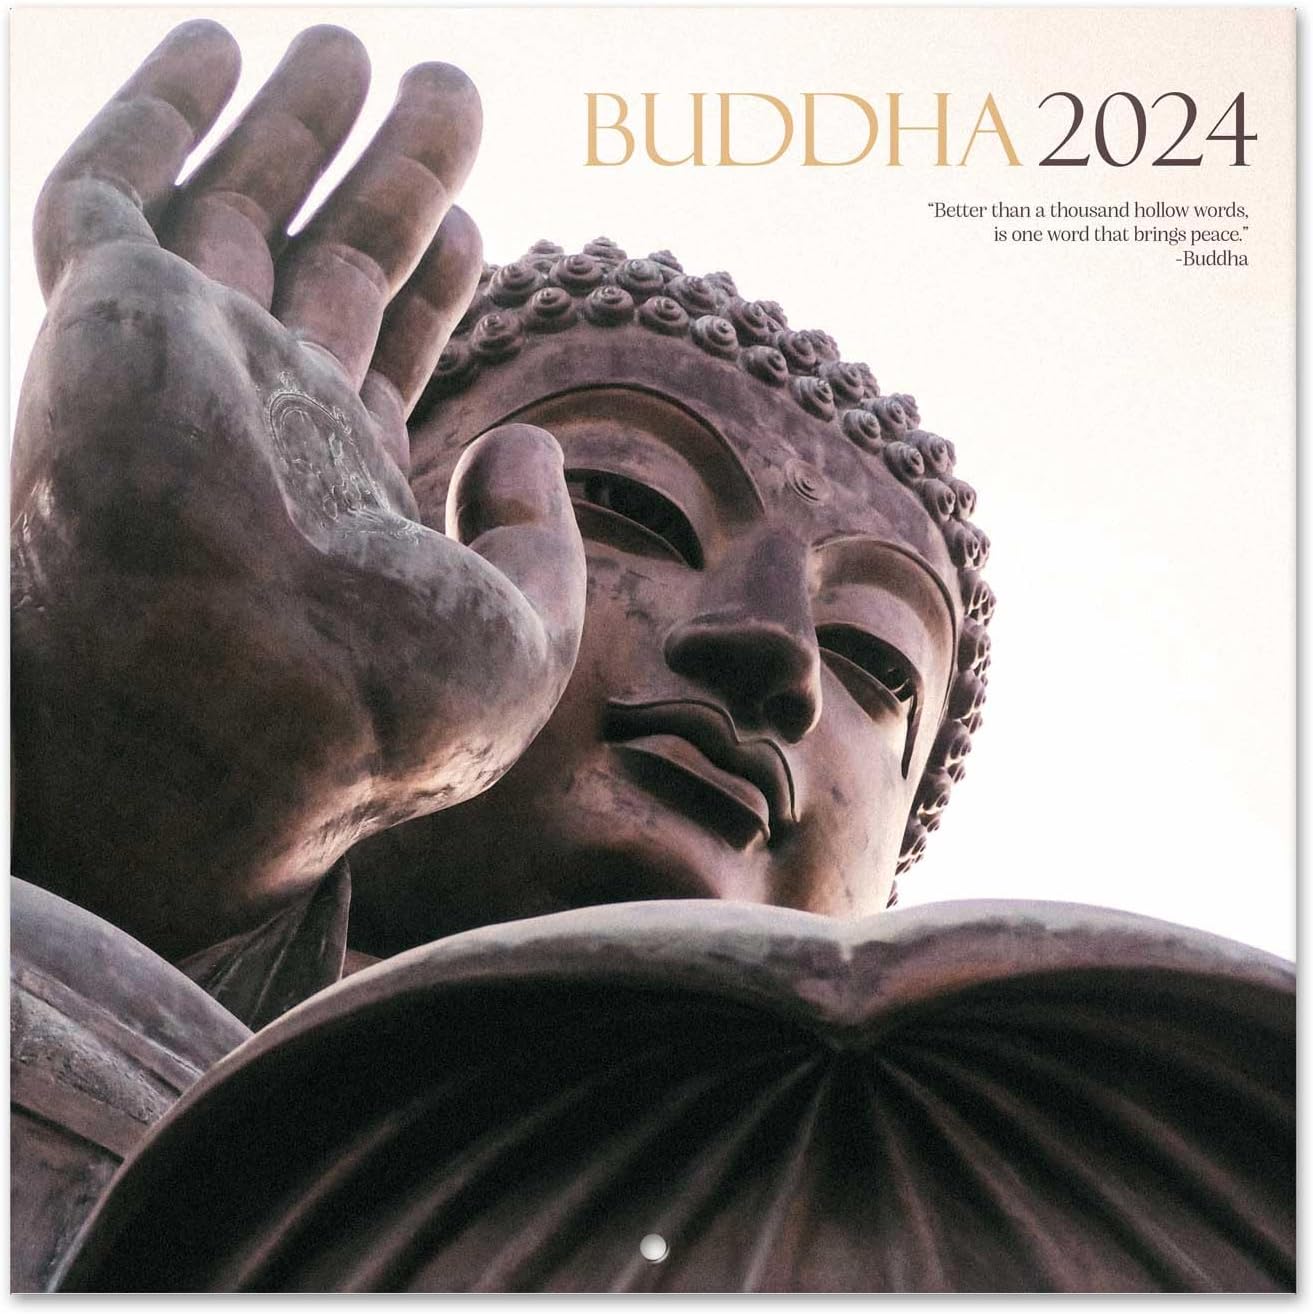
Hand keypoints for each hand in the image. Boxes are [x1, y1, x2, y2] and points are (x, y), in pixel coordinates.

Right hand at [11, 22, 586, 957]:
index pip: (387, 353)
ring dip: (293, 124)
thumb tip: (525, 443)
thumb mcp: (521, 635)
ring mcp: (178, 366)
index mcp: (339, 490)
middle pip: (329, 263)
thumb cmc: (385, 711)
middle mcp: (256, 420)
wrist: (242, 726)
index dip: (430, 282)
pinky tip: (216, 44)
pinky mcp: (105, 320)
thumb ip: (537, 539)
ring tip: (356, 44)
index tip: (468, 220)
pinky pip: (110, 187)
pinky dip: (156, 112)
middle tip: (444, 86)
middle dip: (385, 176)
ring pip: (234, 207)